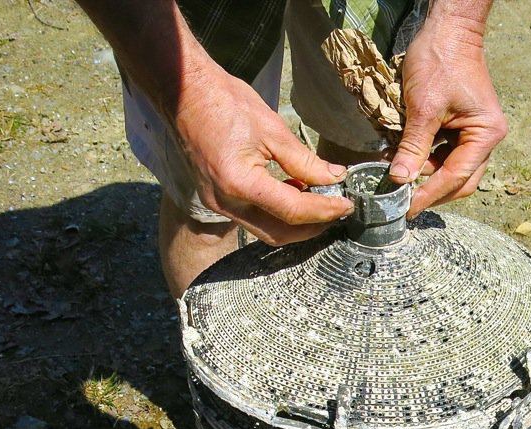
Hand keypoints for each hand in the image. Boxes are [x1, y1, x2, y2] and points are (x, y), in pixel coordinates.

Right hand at [173, 63, 353, 244]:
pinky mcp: (216, 199)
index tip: (346, 205)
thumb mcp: (272, 128)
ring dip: (294, 223)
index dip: (324, 211)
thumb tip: (333, 177)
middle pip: (278, 233)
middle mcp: (226, 202)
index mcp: (240, 183)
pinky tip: (294, 192)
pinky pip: (253, 218)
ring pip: (265, 230)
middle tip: (335, 211)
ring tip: (318, 201)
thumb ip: (305, 161)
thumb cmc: (224, 102)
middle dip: (311, 227)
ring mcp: (218, 204)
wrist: (184, 92)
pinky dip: (276, 212)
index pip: (292, 211)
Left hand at [388, 18, 506, 216]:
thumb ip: (413, 147)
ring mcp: (475, 134)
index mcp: (486, 134)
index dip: (430, 195)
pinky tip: (407, 162)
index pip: (456, 177)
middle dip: (433, 192)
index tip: (407, 208)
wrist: (447, 29)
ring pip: (452, 171)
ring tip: (401, 178)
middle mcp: (486, 139)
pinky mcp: (461, 129)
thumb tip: (400, 180)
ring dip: (427, 177)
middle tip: (405, 201)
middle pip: (460, 181)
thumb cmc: (441, 61)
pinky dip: (427, 162)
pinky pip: (445, 155)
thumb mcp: (423, 108)